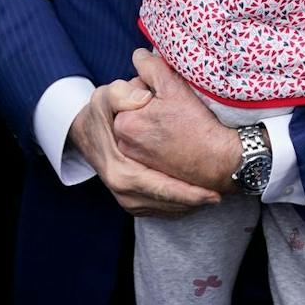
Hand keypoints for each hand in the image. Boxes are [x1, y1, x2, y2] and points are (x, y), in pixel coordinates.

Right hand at [69, 73, 221, 216]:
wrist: (84, 131)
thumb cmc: (99, 113)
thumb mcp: (107, 96)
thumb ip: (122, 94)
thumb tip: (143, 99)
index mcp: (120, 171)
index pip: (160, 188)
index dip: (188, 193)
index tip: (213, 193)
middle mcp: (122, 191)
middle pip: (166, 204)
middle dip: (194, 202)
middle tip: (220, 196)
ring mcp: (125, 199)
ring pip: (164, 210)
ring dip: (189, 205)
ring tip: (212, 196)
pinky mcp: (130, 201)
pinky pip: (159, 210)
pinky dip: (179, 206)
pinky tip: (196, 197)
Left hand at [113, 49, 244, 193]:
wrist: (220, 160)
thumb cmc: (198, 123)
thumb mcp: (172, 85)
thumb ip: (149, 66)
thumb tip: (138, 56)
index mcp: (124, 122)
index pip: (131, 89)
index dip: (151, 87)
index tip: (169, 98)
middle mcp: (124, 143)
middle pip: (134, 107)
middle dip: (149, 103)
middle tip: (175, 110)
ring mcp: (135, 159)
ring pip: (142, 124)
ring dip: (154, 119)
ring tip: (178, 124)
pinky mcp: (148, 169)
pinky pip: (149, 142)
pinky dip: (159, 137)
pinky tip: (177, 137)